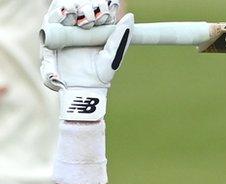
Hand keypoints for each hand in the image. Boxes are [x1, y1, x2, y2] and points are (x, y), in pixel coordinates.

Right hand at [40, 0, 132, 120]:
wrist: (81, 90)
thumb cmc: (100, 76)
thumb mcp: (113, 54)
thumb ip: (121, 37)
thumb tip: (130, 16)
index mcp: (97, 32)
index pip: (97, 11)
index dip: (101, 7)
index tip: (105, 10)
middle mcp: (81, 30)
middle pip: (81, 8)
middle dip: (86, 7)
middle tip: (90, 14)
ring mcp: (66, 32)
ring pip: (66, 11)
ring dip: (71, 8)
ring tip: (77, 14)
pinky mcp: (51, 36)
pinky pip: (51, 19)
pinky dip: (57, 13)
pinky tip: (66, 15)